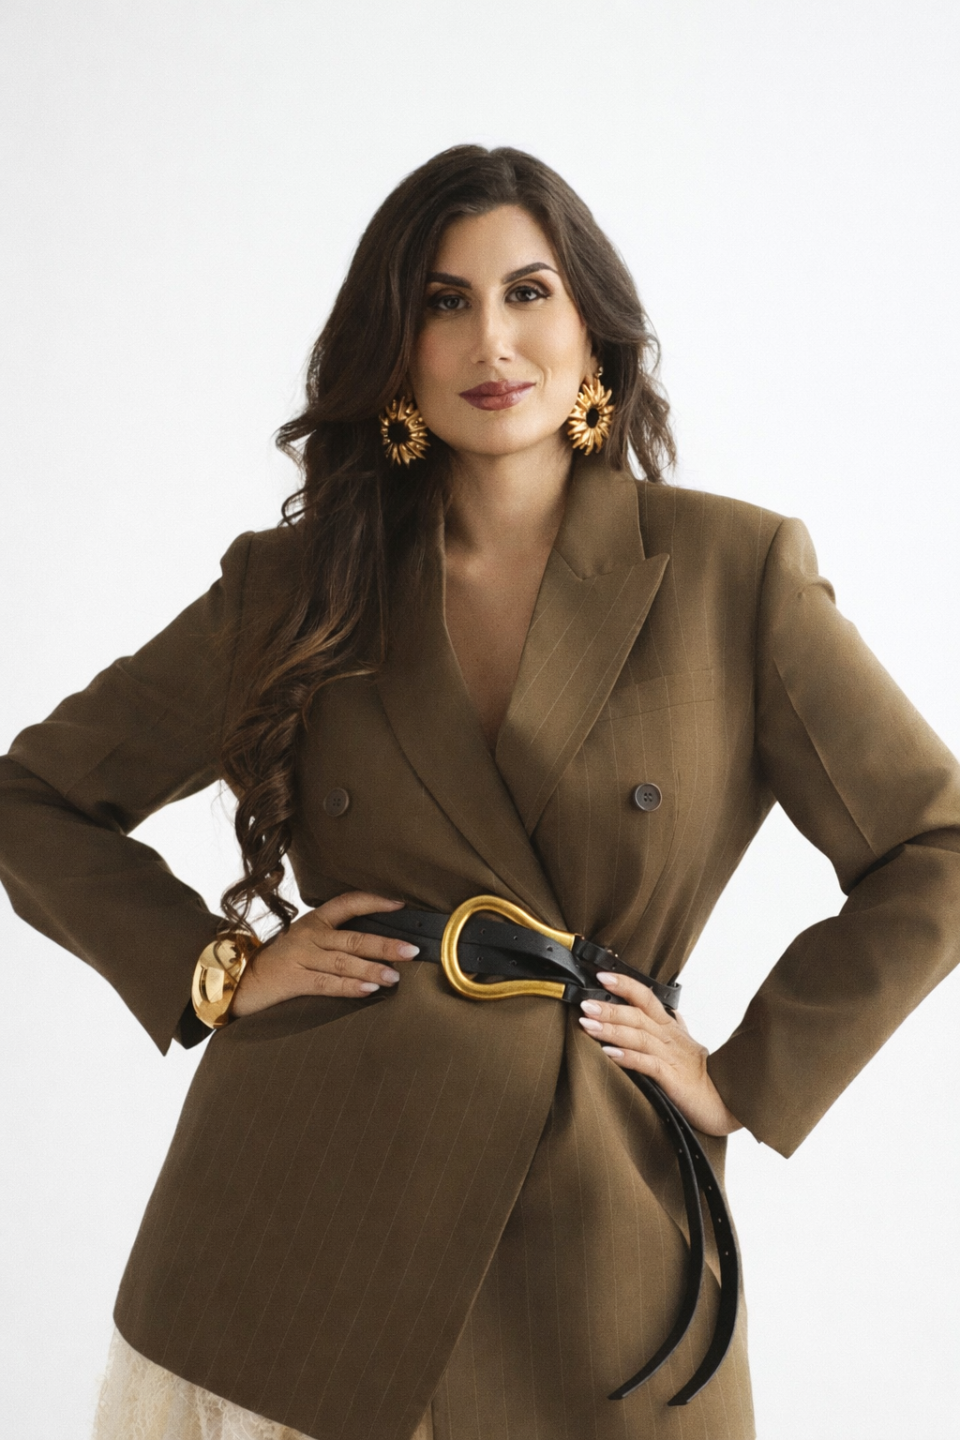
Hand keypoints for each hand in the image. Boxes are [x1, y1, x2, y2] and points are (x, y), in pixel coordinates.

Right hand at [230, 891, 418, 1018]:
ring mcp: (300, 957)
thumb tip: (375, 947)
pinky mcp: (292, 980)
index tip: (400, 904)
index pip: (348, 903)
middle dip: (385, 944)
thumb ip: (333, 941)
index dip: (375, 901)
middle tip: (412, 949)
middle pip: (354, 937)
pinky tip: (369, 990)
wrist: (236, 980)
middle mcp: (309, 935)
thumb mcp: (304, 943)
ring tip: (395, 976)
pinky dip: (349, 987)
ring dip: (372, 969)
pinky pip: (326, 983)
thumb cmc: (278, 963)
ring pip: (344, 962)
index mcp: (313, 921)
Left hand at [577, 972, 741, 1136]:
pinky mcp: (673, 1079)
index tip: (602, 975)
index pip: (647, 998)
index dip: (626, 984)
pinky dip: (628, 1057)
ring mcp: (672, 1058)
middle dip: (610, 1007)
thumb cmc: (704, 1077)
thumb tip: (672, 1011)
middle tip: (585, 1003)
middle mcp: (670, 1039)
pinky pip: (648, 1065)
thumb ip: (678, 1028)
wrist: (727, 1105)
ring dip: (612, 1029)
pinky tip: (609, 1054)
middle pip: (638, 1015)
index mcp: (671, 1029)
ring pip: (640, 1037)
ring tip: (588, 1024)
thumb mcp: (689, 1046)